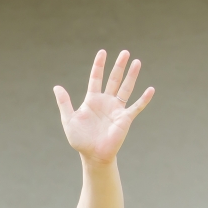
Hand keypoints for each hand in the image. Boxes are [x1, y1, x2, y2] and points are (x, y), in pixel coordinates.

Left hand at [55, 50, 154, 166]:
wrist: (93, 155)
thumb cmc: (80, 139)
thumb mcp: (69, 119)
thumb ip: (64, 103)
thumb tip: (57, 87)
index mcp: (92, 100)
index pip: (96, 78)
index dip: (99, 65)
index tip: (102, 52)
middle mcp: (106, 101)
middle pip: (114, 79)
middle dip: (119, 66)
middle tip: (125, 52)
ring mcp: (116, 109)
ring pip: (126, 88)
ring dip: (132, 75)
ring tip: (137, 62)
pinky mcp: (125, 118)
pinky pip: (136, 107)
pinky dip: (144, 99)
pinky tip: (151, 89)